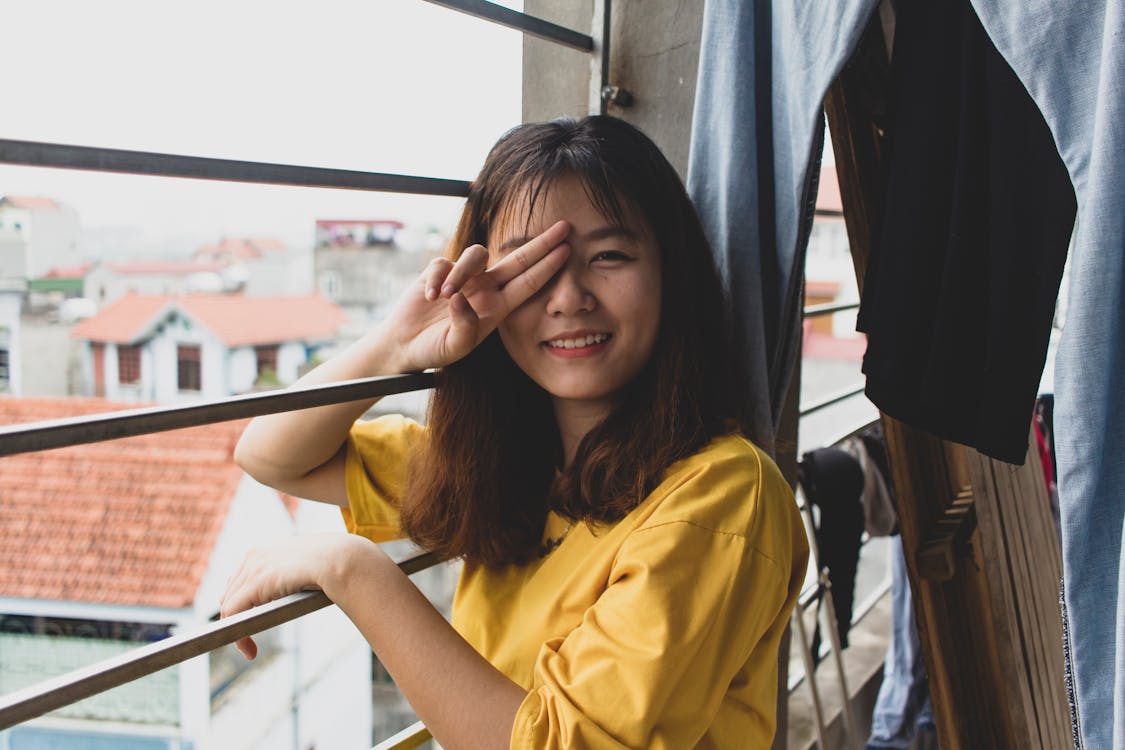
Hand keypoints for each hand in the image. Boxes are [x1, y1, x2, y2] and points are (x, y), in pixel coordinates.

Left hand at [220, 534, 378, 658]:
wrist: (342, 559)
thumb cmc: (334, 564)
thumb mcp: (306, 568)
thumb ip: (291, 576)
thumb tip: (298, 588)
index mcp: (263, 551)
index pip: (239, 581)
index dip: (241, 605)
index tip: (247, 622)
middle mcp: (253, 556)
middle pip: (230, 594)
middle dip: (236, 619)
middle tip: (247, 640)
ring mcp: (252, 568)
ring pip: (229, 606)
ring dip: (237, 631)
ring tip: (249, 649)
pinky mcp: (255, 583)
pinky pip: (233, 613)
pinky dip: (239, 636)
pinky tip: (250, 650)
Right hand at [382, 220, 570, 371]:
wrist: (405, 345)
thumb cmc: (435, 349)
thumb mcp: (454, 347)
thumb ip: (464, 328)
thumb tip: (461, 299)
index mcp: (497, 308)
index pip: (528, 283)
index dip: (547, 267)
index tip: (567, 250)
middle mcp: (485, 289)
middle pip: (518, 259)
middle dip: (541, 243)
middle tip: (564, 226)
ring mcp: (464, 278)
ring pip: (476, 255)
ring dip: (463, 271)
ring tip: (445, 296)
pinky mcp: (440, 271)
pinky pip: (443, 263)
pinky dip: (437, 279)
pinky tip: (428, 298)